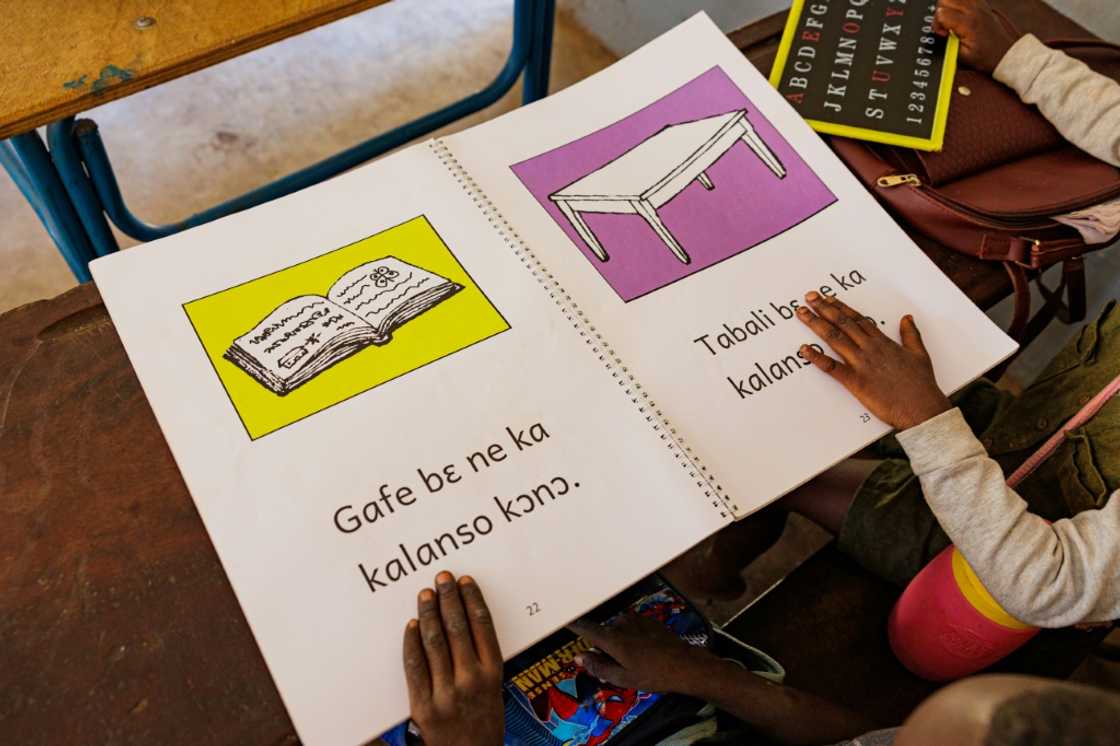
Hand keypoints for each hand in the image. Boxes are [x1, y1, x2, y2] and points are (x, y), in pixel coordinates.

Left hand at [402, 572, 502, 745]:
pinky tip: (411, 626)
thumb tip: (462, 622)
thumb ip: (481, 661)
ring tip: (425, 594)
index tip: (464, 581)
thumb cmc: (483, 724)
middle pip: (458, 627)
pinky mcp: (424, 706)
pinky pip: (415, 666)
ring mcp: (447, 692)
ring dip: (429, 613)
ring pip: (435, 641)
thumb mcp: (494, 691)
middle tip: (442, 578)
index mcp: (493, 673)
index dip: (472, 599)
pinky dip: (412, 642)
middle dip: (448, 598)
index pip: (482, 625)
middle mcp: (472, 679)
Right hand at [568, 614, 716, 692]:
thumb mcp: (623, 678)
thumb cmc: (653, 675)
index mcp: (612, 638)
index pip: (586, 628)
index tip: (562, 618)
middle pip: (604, 631)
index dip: (573, 624)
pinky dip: (632, 636)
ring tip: (633, 659)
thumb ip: (599, 667)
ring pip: (619, 628)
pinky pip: (632, 626)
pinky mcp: (649, 620)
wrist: (686, 664)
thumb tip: (579, 657)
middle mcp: (621, 623)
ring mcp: (636, 619)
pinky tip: (644, 650)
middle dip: (604, 644)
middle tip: (614, 663)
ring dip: (620, 640)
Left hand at [796, 292, 950, 430]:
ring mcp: (862, 364)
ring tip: (802, 314)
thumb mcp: (919, 354)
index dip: (841, 308)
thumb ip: (911, 334)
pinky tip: (803, 349)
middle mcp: (870, 349)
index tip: (828, 298)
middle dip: (824, 308)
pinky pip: (832, 367)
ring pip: (835, 339)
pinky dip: (816, 357)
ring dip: (816, 325)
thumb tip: (907, 318)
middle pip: (843, 323)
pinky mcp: (856, 381)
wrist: (922, 408)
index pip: (857, 320)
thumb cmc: (921, 385)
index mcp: (883, 342)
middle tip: (809, 297)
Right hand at [934, 0, 1019, 72]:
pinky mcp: (982, 5)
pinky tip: (960, 15)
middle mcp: (973, 11)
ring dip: (949, 6)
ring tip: (952, 19)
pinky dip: (960, 4)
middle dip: (940, 12)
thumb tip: (940, 33)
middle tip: (946, 26)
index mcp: (968, 23)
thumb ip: (947, 43)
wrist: (1005, 53)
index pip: (941, 13)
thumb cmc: (987, 56)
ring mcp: (979, 6)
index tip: (944, 35)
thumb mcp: (962, 56)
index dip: (937, 25)